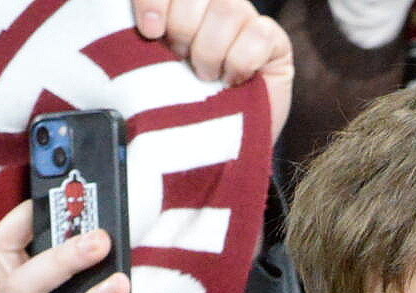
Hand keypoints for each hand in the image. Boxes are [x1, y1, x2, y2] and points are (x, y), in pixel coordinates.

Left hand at [137, 0, 294, 141]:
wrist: (218, 153)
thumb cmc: (183, 113)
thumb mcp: (152, 76)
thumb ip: (144, 45)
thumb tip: (139, 27)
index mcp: (181, 8)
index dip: (156, 0)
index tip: (150, 31)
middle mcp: (215, 7)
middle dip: (184, 29)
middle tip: (182, 61)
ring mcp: (247, 22)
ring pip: (228, 10)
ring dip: (210, 50)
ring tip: (206, 77)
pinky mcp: (275, 43)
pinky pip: (259, 35)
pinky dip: (241, 61)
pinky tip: (234, 81)